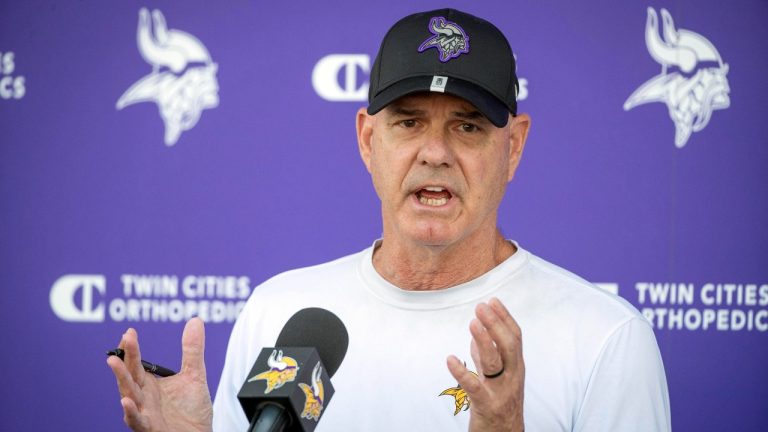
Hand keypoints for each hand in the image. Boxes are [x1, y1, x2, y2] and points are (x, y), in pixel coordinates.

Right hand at [106, 318, 212, 431]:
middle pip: (130, 376)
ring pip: (129, 395)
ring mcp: (144, 413)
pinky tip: (127, 400)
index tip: (129, 332)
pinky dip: (131, 412)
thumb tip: (195, 321)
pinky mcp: (150, 428)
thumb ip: (192, 350)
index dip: (132, 348)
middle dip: (125, 358)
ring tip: (114, 362)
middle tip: (125, 340)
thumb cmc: (191, 411)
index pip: (136, 364)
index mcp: (149, 385)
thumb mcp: (195, 375)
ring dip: (121, 379)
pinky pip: (137, 421)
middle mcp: (143, 398)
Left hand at [447, 298, 524, 431]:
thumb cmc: (499, 405)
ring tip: (472, 323)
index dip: (505, 318)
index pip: (515, 337)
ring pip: (495, 362)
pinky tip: (450, 359)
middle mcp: (512, 377)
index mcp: (516, 367)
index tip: (492, 300)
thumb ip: (487, 358)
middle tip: (481, 306)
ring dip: (483, 340)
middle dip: (495, 324)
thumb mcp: (497, 378)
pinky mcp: (486, 405)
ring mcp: (501, 391)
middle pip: (509, 345)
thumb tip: (477, 337)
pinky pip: (474, 387)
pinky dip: (462, 372)